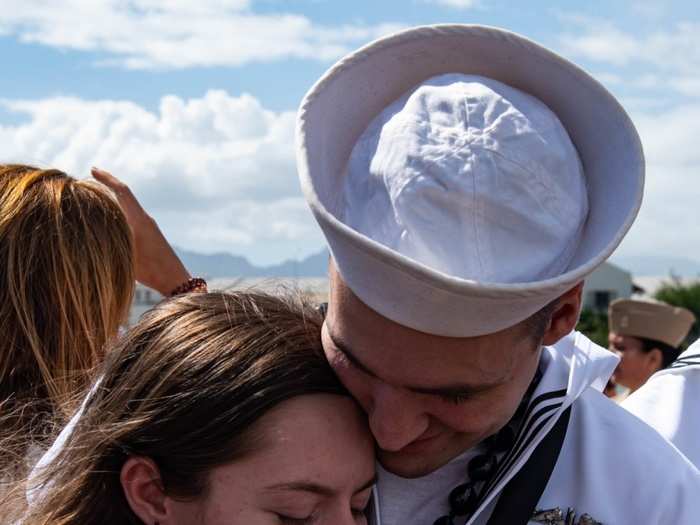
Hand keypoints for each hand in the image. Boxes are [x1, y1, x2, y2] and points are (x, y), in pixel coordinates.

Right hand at [91, 167, 190, 295]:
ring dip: (113, 201)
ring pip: (128, 207)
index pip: (122, 191)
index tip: (93, 169)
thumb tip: (92, 227)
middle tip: (86, 181)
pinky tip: (108, 220)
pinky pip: (131, 217)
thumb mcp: (126, 254)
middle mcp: (145, 219)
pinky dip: (118, 213)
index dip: (107, 178)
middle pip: (125, 195)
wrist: (175, 280)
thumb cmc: (152, 270)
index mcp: (140, 219)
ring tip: (92, 200)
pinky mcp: (150, 235)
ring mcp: (149, 226)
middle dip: (107, 186)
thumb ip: (111, 239)